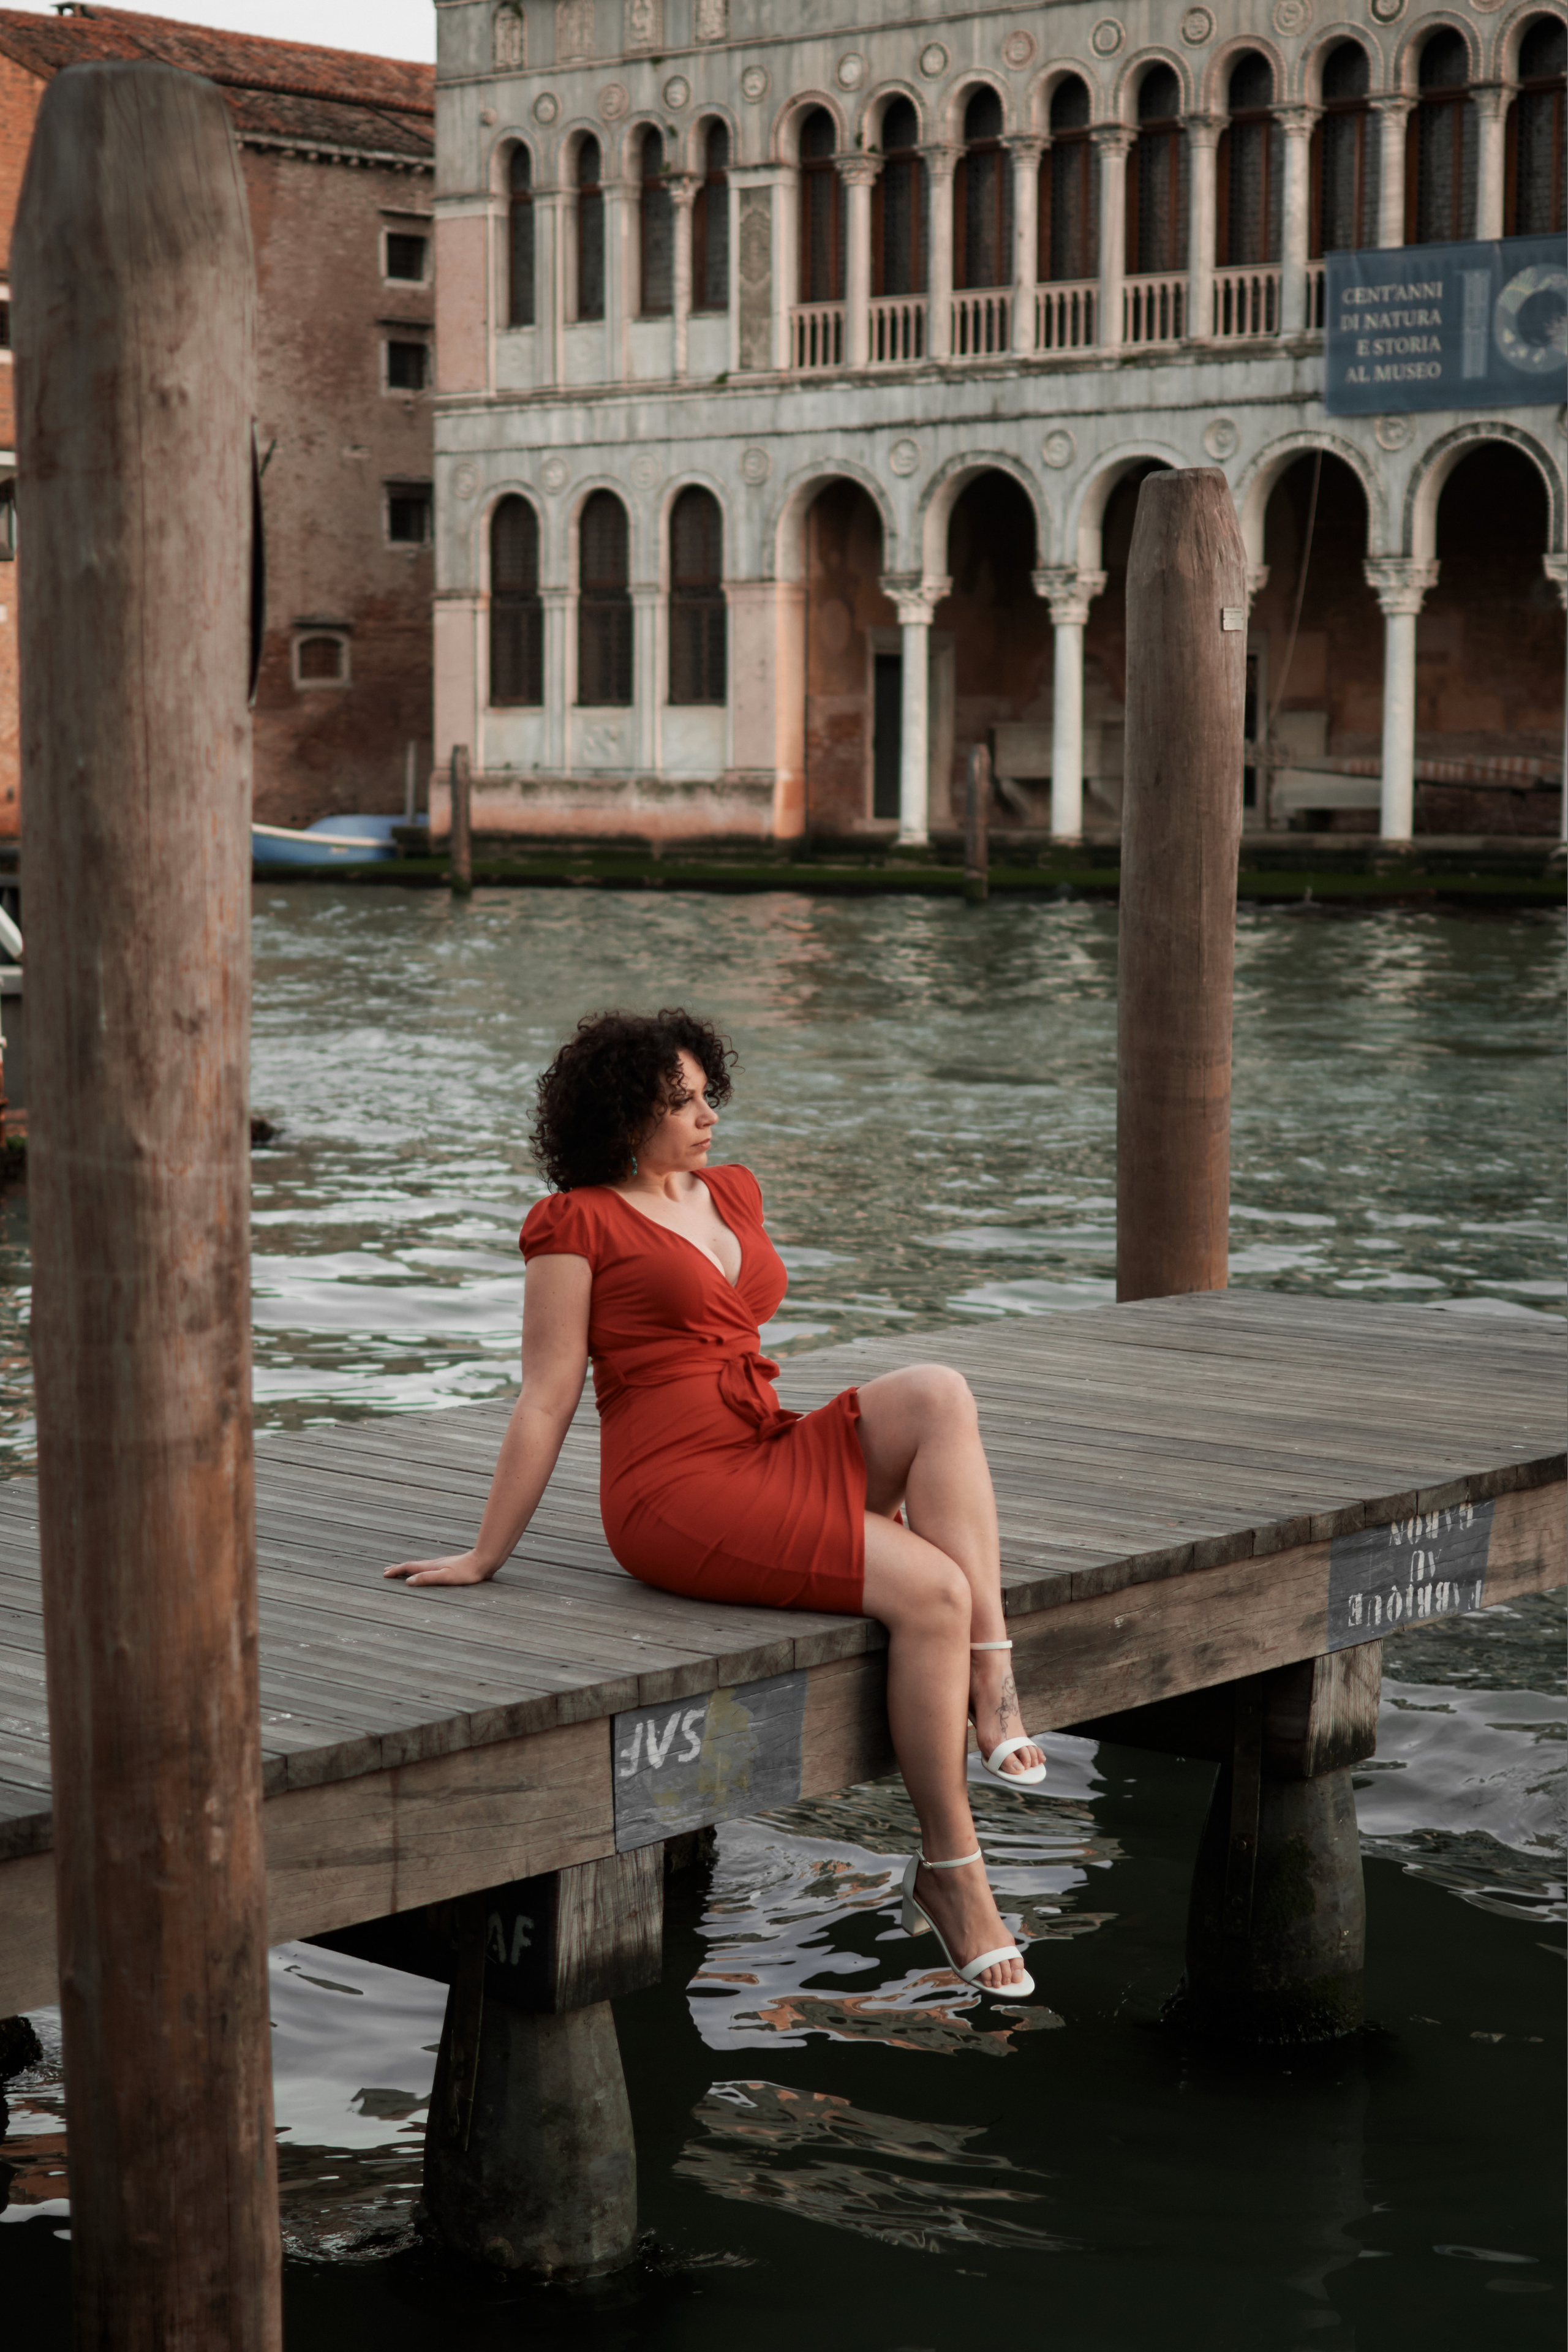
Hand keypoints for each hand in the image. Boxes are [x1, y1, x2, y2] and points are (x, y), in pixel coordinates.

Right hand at [382, 1550, 496, 1587]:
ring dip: (408, 1568)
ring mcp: (441, 1564)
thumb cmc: (467, 1572)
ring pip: (420, 1566)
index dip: (396, 1571)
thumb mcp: (446, 1577)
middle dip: (399, 1568)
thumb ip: (428, 1578)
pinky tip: (425, 1572)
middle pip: (412, 1566)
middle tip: (387, 1570)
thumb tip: (408, 1581)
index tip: (384, 1574)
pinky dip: (419, 1570)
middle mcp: (434, 1564)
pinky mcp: (449, 1567)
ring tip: (402, 1570)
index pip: (409, 1568)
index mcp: (431, 1567)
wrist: (484, 1561)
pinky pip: (428, 1568)